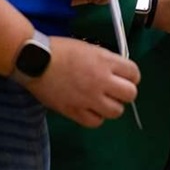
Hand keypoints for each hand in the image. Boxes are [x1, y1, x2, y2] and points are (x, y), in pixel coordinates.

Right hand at [24, 37, 139, 127]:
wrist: (34, 59)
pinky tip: (89, 108)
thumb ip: (103, 60)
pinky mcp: (75, 111)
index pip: (134, 73)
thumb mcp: (87, 47)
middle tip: (115, 89)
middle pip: (130, 94)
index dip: (131, 75)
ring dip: (111, 105)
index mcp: (104, 60)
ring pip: (116, 111)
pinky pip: (96, 122)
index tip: (125, 76)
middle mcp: (101, 80)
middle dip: (125, 91)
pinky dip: (95, 116)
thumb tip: (114, 71)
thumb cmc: (59, 48)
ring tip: (101, 99)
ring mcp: (89, 98)